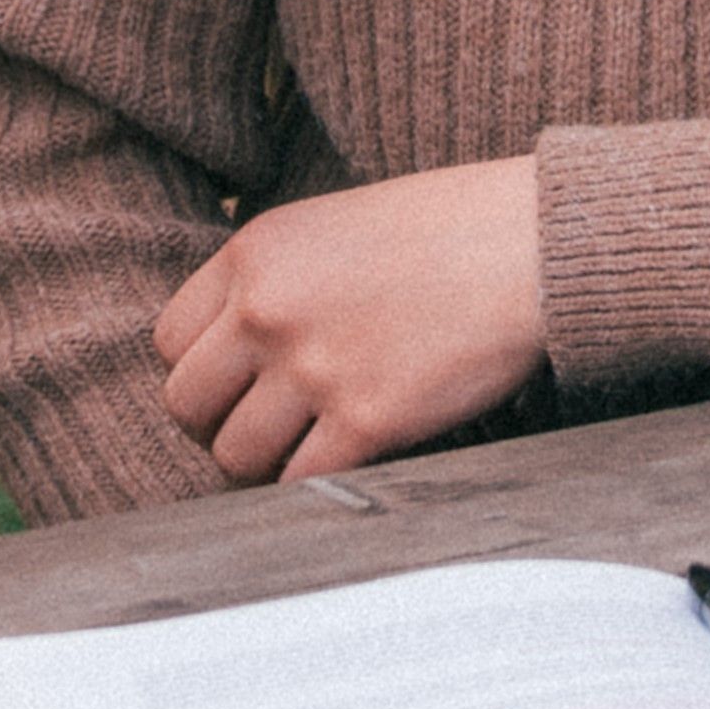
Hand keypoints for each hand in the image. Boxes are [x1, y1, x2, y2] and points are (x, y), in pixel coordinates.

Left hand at [153, 159, 548, 484]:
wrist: (540, 242)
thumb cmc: (455, 228)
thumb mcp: (340, 224)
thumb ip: (277, 278)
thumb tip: (235, 352)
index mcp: (257, 253)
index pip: (168, 342)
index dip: (203, 371)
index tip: (241, 382)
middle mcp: (269, 309)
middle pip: (186, 405)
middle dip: (221, 425)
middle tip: (268, 426)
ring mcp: (315, 367)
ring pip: (235, 456)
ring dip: (266, 463)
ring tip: (312, 445)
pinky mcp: (367, 420)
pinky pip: (300, 484)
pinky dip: (316, 483)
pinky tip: (351, 458)